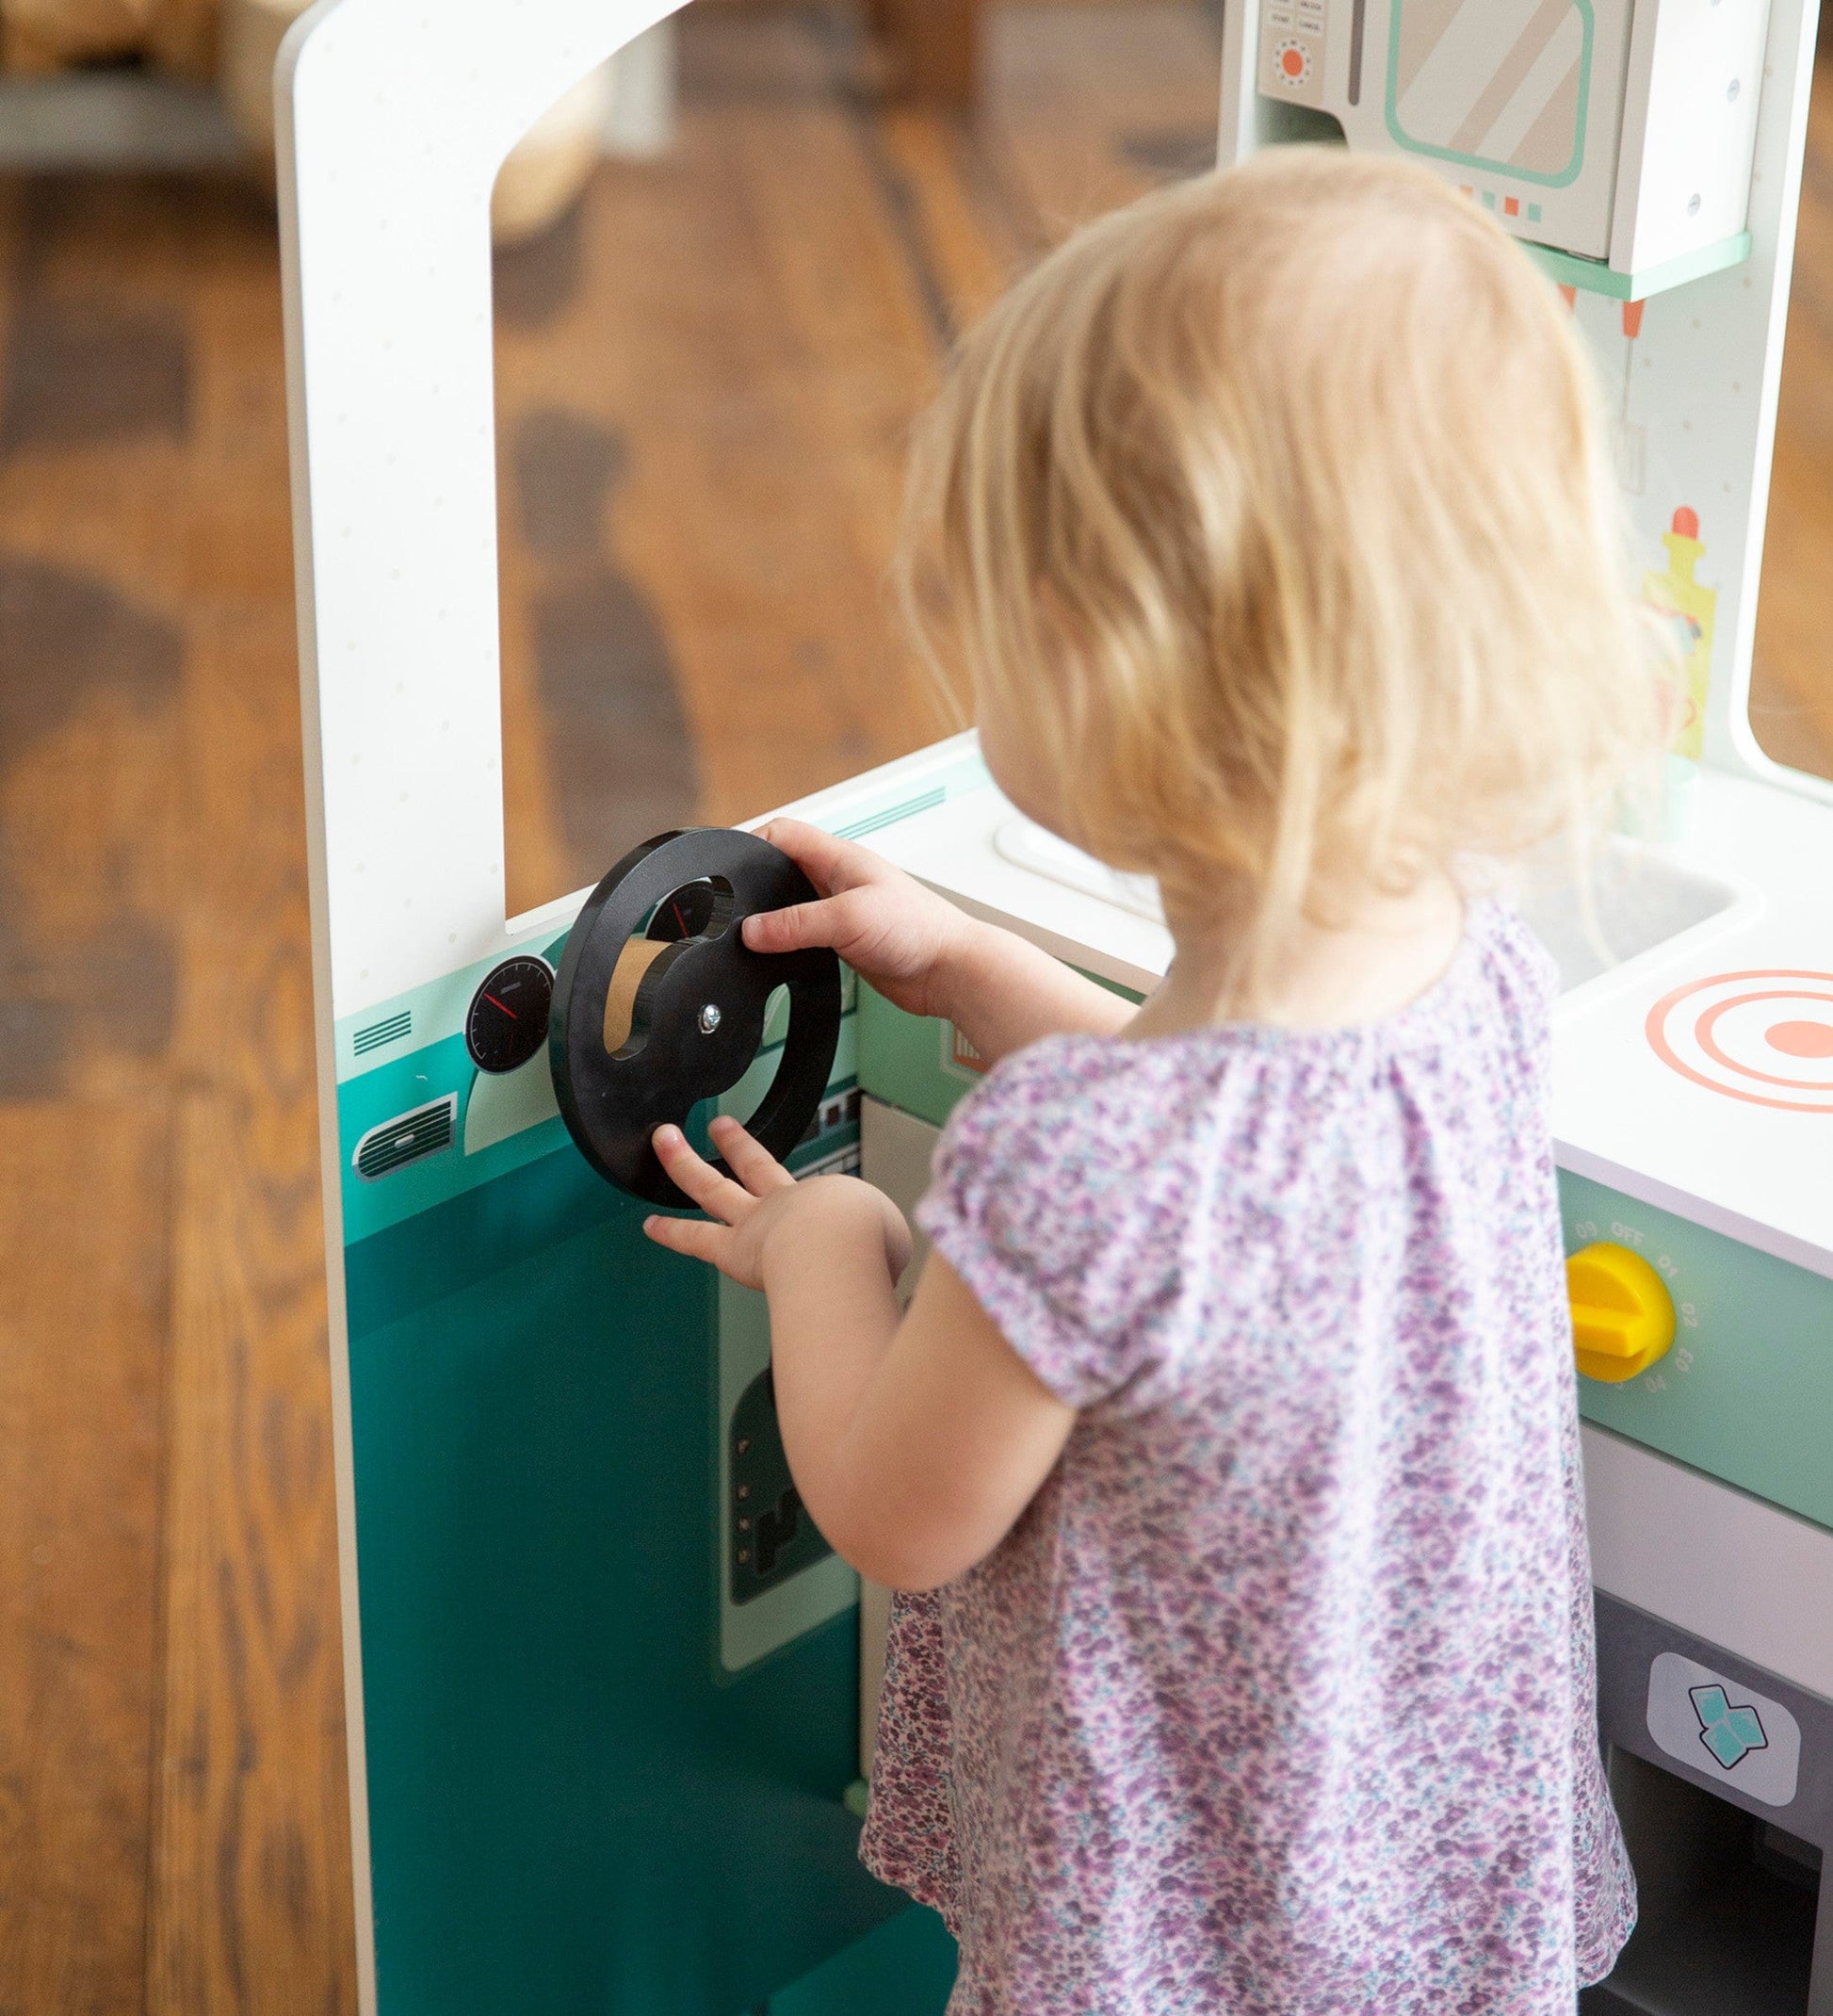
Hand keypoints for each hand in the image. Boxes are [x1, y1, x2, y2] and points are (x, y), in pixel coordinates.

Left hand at [642, 1113, 912, 1291]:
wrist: (844, 1247)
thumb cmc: (871, 1247)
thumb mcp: (892, 1240)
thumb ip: (881, 1251)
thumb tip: (884, 1269)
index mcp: (832, 1200)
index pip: (822, 1197)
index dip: (825, 1203)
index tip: (832, 1213)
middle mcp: (790, 1201)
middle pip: (756, 1165)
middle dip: (737, 1145)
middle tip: (719, 1126)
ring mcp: (757, 1220)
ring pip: (711, 1186)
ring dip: (684, 1161)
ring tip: (665, 1139)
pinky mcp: (734, 1248)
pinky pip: (695, 1238)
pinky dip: (672, 1232)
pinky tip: (649, 1227)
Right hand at [741, 818, 978, 1020]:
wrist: (950, 970)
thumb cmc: (921, 929)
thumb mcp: (848, 919)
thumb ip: (796, 923)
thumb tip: (752, 930)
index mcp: (841, 858)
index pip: (784, 833)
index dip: (753, 841)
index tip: (728, 864)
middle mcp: (839, 880)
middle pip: (783, 870)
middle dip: (757, 884)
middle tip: (736, 905)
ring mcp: (842, 911)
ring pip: (793, 907)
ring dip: (774, 919)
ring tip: (754, 934)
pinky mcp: (846, 942)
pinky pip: (806, 937)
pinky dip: (789, 945)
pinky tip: (781, 957)